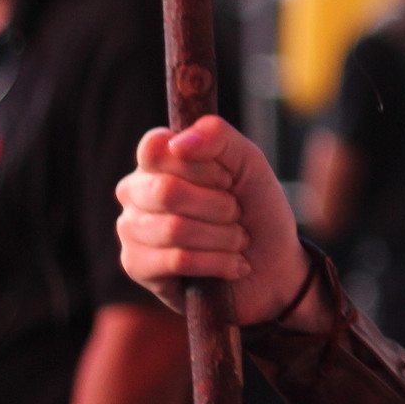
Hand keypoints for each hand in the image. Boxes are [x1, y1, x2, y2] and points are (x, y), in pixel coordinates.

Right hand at [116, 115, 308, 325]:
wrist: (273, 264)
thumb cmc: (255, 208)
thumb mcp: (249, 163)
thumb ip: (218, 138)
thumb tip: (177, 143)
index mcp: (157, 160)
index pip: (154, 148)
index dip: (202, 167)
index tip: (228, 180)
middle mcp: (135, 190)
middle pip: (166, 192)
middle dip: (220, 207)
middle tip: (237, 214)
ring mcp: (130, 228)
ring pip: (174, 229)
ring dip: (223, 237)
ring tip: (237, 241)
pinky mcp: (136, 266)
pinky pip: (177, 260)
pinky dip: (218, 262)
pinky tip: (232, 264)